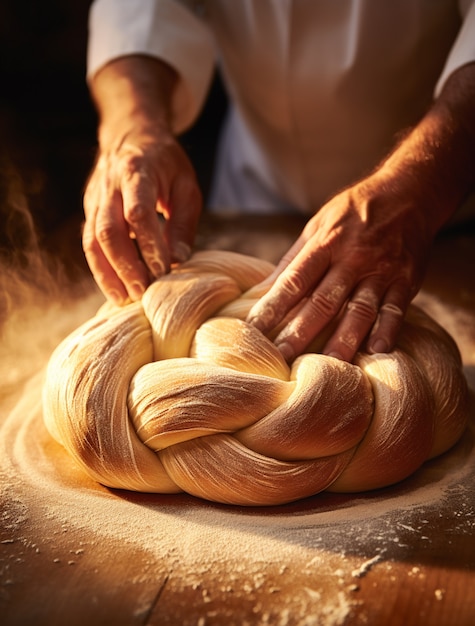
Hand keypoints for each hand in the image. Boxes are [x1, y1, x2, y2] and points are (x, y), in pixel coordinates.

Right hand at [83, 125, 201, 303]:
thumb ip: (183, 223)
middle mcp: (109, 186)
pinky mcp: (89, 211)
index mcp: (136, 173)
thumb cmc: (165, 164)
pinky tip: (115, 290)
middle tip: (143, 294)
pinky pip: (89, 245)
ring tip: (125, 300)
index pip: (138, 213)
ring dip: (107, 274)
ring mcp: (94, 199)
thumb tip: (178, 261)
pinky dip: (101, 269)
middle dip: (125, 266)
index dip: (149, 245)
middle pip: (108, 231)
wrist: (130, 136)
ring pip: (92, 242)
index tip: (163, 271)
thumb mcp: (186, 185)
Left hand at [246, 175, 432, 361]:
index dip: (272, 306)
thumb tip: (261, 290)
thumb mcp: (318, 225)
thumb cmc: (354, 212)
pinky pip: (396, 309)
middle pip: (323, 301)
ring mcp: (381, 270)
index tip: (254, 330)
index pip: (294, 281)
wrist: (408, 193)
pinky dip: (387, 330)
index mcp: (326, 243)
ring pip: (360, 310)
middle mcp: (353, 258)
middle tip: (282, 359)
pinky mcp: (407, 279)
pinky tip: (377, 351)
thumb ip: (293, 260)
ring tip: (328, 367)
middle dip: (301, 332)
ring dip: (343, 340)